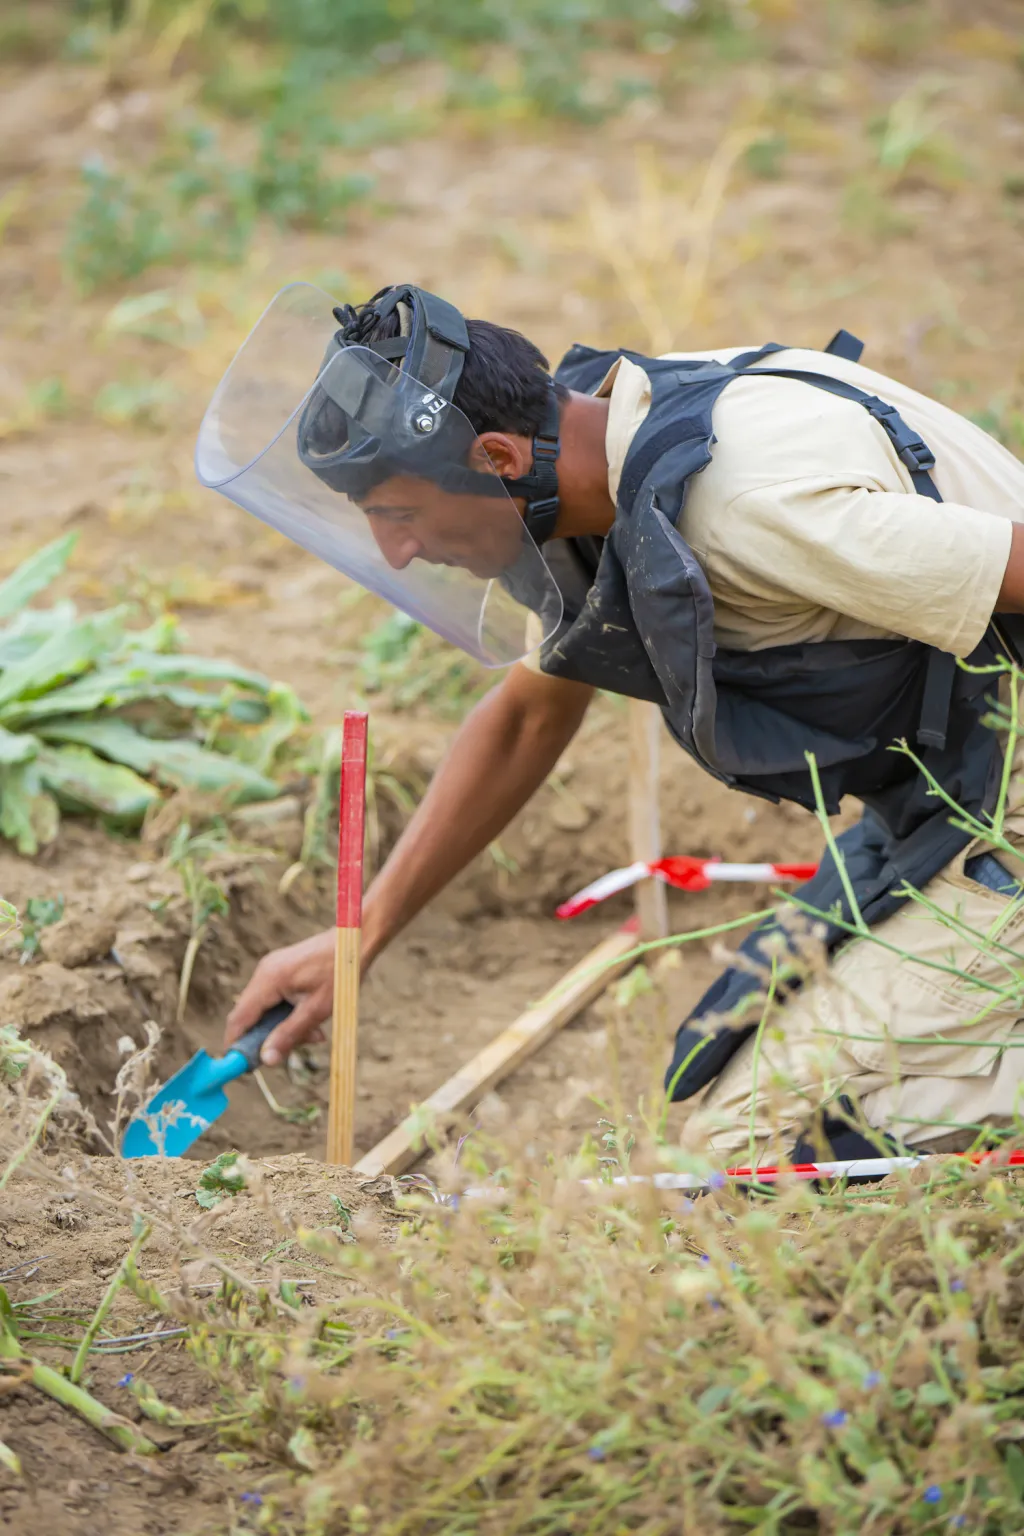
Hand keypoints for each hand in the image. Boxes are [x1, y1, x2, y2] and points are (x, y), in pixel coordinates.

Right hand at [225, 929, 334, 1065]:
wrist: (355, 940)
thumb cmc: (340, 974)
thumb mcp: (316, 1010)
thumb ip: (289, 1035)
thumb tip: (266, 1060)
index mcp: (268, 980)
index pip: (239, 1018)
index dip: (236, 1044)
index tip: (242, 1067)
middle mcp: (264, 973)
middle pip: (250, 1016)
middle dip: (269, 1037)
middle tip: (293, 1049)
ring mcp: (271, 970)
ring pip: (265, 1010)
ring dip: (284, 1027)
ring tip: (314, 1033)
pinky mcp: (281, 971)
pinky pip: (275, 999)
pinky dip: (289, 1014)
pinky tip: (312, 1020)